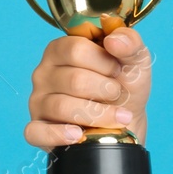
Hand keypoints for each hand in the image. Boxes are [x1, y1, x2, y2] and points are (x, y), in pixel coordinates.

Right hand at [24, 24, 152, 149]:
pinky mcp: (37, 128)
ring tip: (118, 117)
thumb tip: (115, 39)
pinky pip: (37, 131)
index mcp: (61, 49)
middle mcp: (44, 73)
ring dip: (99, 114)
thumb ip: (131, 43)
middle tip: (117, 93)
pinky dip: (59, 134)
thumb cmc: (124, 86)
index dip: (105, 62)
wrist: (125, 122)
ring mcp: (38, 101)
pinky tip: (79, 134)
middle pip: (74, 80)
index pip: (76, 49)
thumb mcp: (135, 61)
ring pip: (62, 107)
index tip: (118, 70)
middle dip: (106, 90)